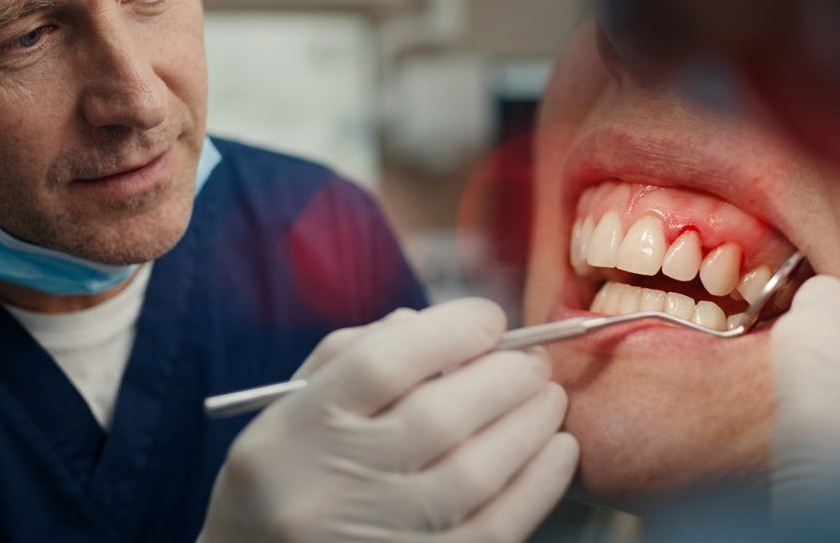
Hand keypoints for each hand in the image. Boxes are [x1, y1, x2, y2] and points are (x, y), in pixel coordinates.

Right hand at [198, 298, 579, 541]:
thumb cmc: (281, 479)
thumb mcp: (287, 412)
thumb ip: (350, 357)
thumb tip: (428, 324)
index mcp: (295, 430)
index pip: (382, 364)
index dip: (449, 332)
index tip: (487, 318)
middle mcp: (334, 485)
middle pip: (437, 417)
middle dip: (503, 377)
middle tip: (532, 361)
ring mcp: (377, 535)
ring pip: (475, 473)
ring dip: (528, 426)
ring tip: (548, 397)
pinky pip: (494, 529)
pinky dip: (538, 485)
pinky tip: (559, 451)